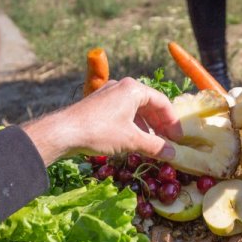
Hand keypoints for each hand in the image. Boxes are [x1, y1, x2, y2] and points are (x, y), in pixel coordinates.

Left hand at [23, 78, 181, 165]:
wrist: (64, 132)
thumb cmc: (101, 132)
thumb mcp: (132, 140)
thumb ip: (155, 146)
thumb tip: (172, 154)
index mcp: (134, 89)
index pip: (162, 103)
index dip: (173, 122)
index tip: (178, 139)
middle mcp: (122, 87)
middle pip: (149, 105)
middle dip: (161, 125)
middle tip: (168, 142)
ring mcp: (109, 94)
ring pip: (136, 109)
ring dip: (147, 127)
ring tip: (153, 144)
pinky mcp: (99, 104)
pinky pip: (123, 112)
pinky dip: (133, 125)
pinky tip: (134, 140)